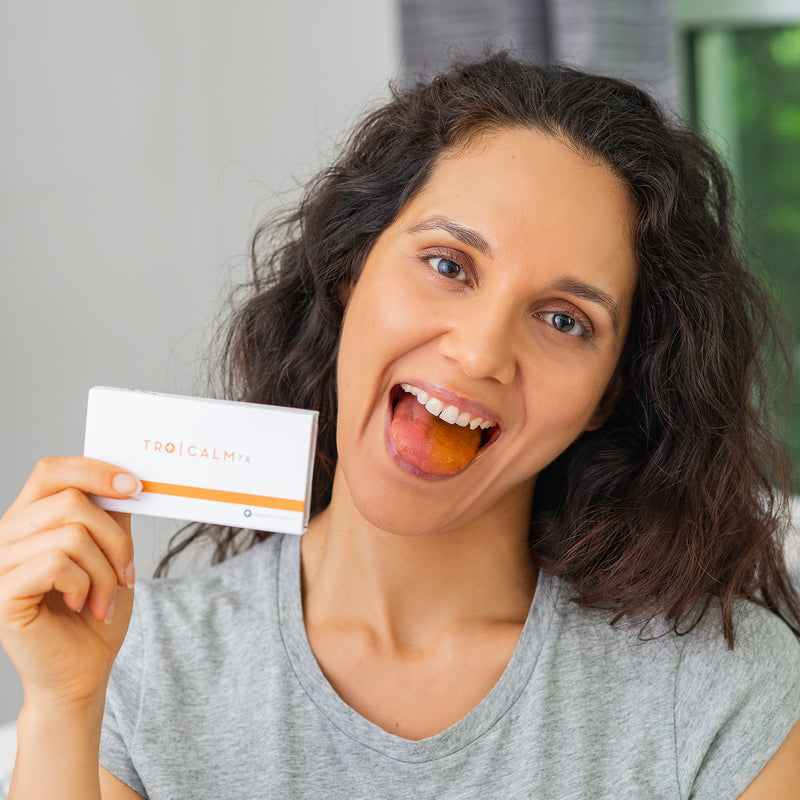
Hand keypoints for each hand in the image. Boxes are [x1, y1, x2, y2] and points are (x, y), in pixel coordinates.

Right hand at [0, 457, 138, 710]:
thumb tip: (124, 478)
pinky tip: (81, 604)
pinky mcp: (1, 594)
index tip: (134, 487)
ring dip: (104, 570)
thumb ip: (110, 515)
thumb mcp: (111, 553)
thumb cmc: (94, 612)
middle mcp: (5, 536)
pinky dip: (83, 584)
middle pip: (71, 501)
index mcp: (29, 519)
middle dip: (114, 539)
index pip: (52, 471)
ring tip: (104, 598)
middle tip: (126, 573)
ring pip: (70, 535)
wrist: (83, 671)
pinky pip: (56, 565)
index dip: (95, 470)